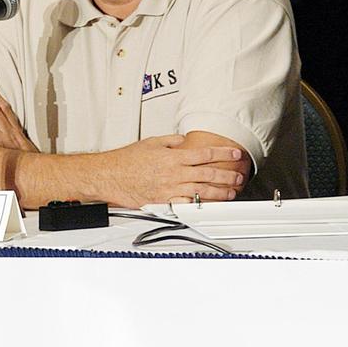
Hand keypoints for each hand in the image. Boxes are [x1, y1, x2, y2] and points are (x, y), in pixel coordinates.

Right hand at [102, 135, 246, 207]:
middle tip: (238, 176)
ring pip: (201, 191)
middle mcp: (173, 172)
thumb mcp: (151, 142)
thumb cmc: (126, 160)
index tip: (235, 154)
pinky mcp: (162, 201)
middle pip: (208, 174)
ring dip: (219, 192)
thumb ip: (171, 141)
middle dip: (227, 175)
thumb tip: (184, 141)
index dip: (223, 154)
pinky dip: (199, 205)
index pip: (205, 154)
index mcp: (172, 156)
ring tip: (231, 192)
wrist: (109, 175)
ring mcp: (169, 188)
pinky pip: (185, 204)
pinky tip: (209, 205)